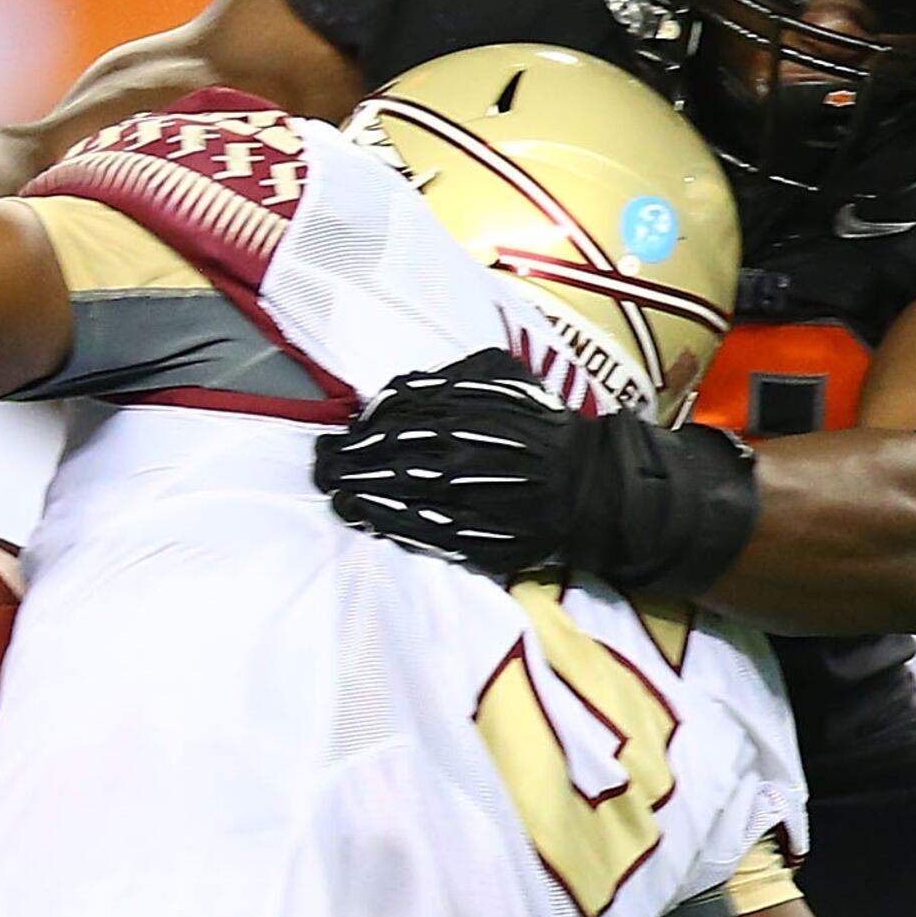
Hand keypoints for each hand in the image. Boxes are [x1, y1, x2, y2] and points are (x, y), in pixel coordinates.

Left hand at [315, 351, 759, 594]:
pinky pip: (428, 533)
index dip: (363, 428)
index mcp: (474, 411)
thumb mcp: (508, 380)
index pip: (401, 416)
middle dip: (350, 461)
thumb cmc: (542, 428)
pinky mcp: (483, 540)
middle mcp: (470, 454)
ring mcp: (475, 500)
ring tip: (335, 492)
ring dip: (361, 494)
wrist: (592, 486)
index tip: (339, 435)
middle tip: (322, 465)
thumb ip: (457, 376)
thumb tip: (398, 388)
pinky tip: (366, 519)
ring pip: (404, 495)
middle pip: (393, 456)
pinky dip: (391, 526)